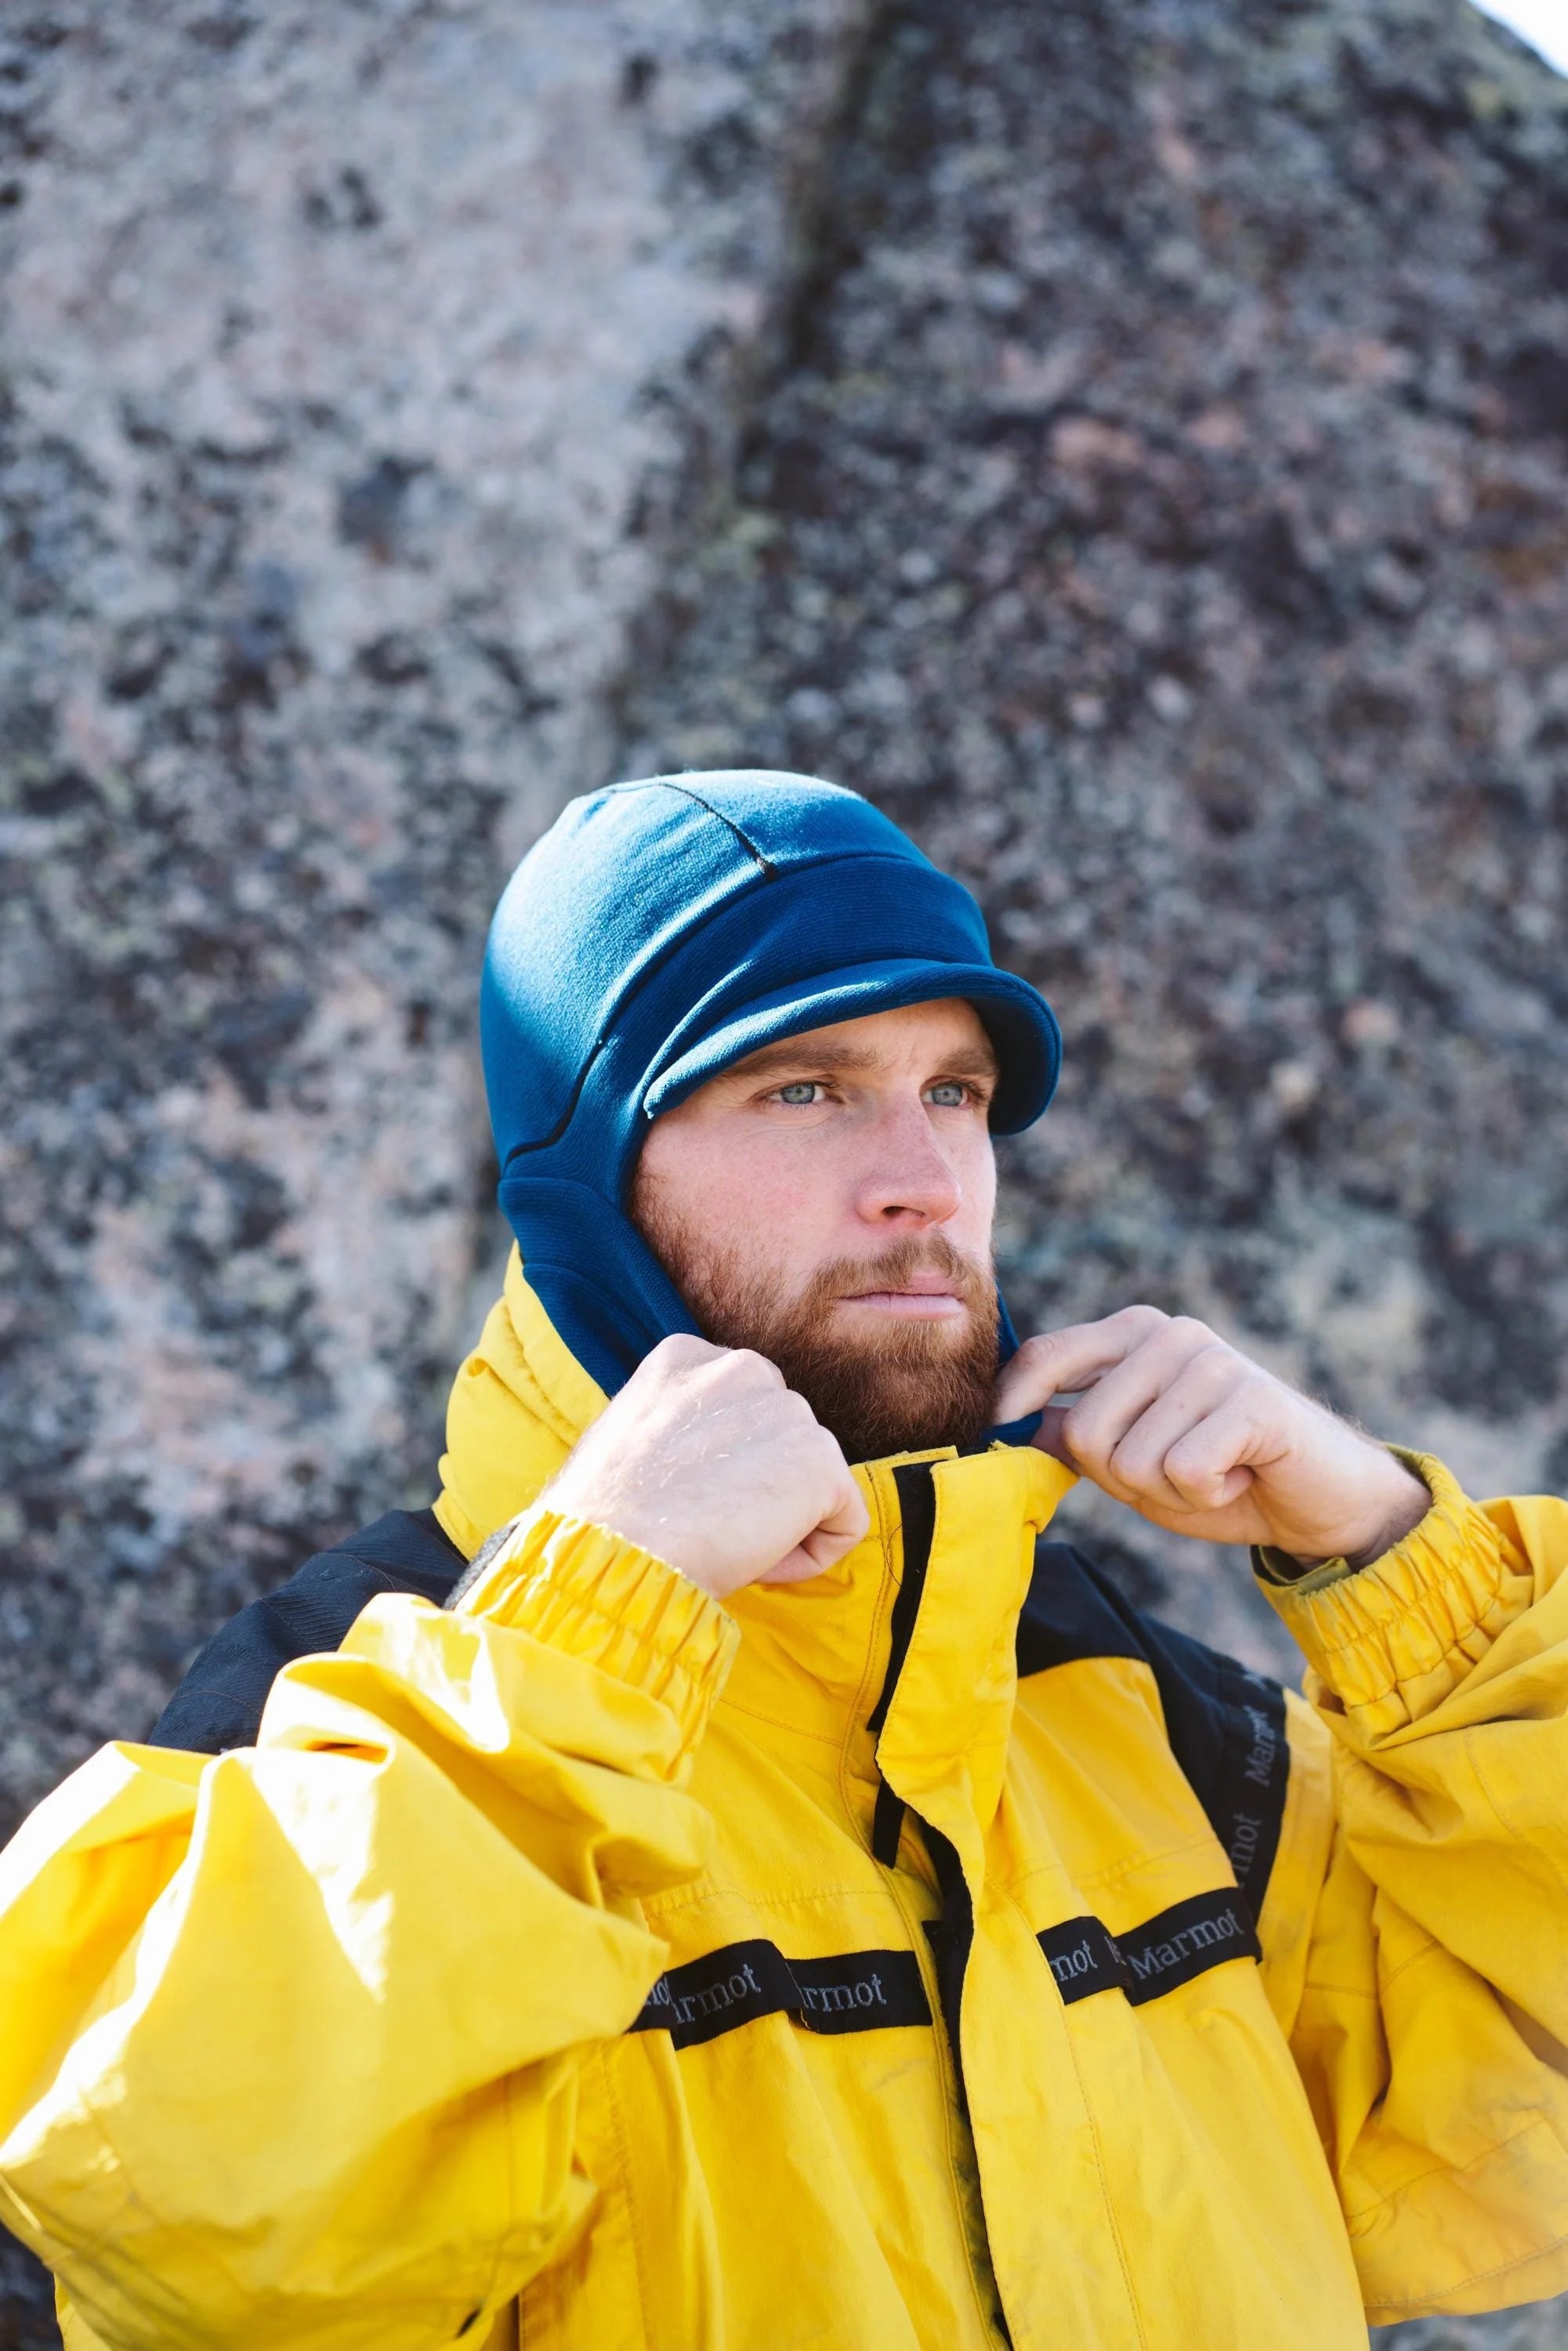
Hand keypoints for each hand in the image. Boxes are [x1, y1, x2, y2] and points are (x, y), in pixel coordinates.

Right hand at [542, 1334, 868, 1600]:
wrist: (611, 1551)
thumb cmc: (599, 1516)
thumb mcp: (627, 1437)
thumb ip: (677, 1427)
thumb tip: (706, 1461)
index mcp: (688, 1355)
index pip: (741, 1409)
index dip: (721, 1467)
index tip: (685, 1497)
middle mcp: (744, 1367)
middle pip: (784, 1440)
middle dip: (760, 1487)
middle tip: (708, 1524)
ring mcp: (789, 1410)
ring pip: (813, 1481)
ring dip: (780, 1523)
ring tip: (723, 1542)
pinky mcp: (822, 1462)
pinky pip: (844, 1523)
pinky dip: (811, 1556)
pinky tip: (758, 1561)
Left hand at [994, 1306, 1429, 1564]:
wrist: (1315, 1498)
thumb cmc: (1216, 1473)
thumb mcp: (1129, 1457)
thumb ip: (1073, 1435)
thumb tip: (1006, 1427)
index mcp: (1132, 1333)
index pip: (1044, 1357)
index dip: (1011, 1406)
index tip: (998, 1442)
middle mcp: (1167, 1333)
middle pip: (1084, 1431)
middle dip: (1123, 1479)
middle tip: (1177, 1472)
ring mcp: (1211, 1360)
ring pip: (1133, 1460)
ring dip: (1171, 1492)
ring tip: (1214, 1472)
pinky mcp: (1251, 1398)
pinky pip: (1183, 1471)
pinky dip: (1209, 1496)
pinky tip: (1239, 1476)